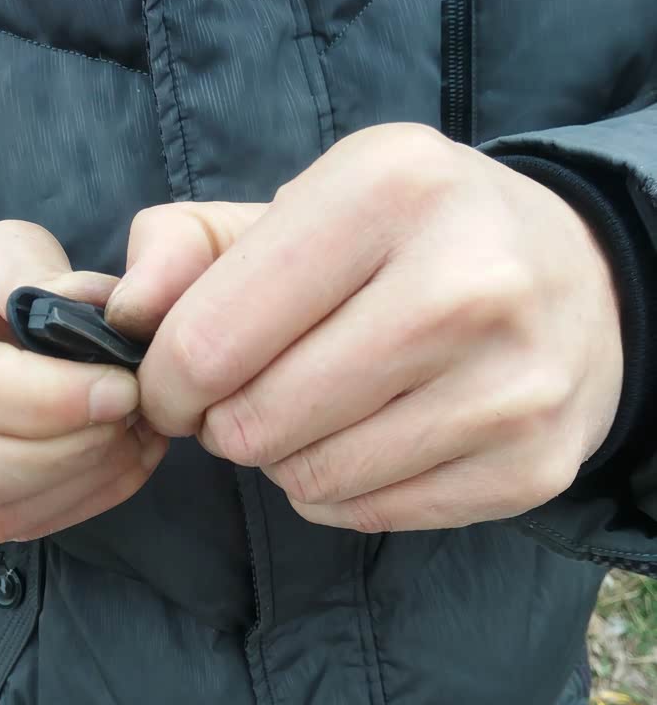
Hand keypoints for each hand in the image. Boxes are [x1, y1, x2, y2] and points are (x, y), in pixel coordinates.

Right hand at [0, 220, 167, 543]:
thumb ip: (33, 274)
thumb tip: (94, 312)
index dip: (49, 399)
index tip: (121, 387)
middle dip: (76, 446)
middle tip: (135, 410)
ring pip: (7, 513)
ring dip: (92, 473)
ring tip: (140, 425)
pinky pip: (32, 524)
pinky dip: (94, 491)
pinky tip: (130, 449)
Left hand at [107, 124, 621, 531]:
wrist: (578, 283)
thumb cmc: (418, 238)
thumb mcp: (307, 202)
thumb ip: (190, 243)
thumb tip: (125, 312)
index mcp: (392, 190)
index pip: (211, 337)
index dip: (166, 380)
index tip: (175, 383)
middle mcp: (467, 287)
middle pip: (257, 422)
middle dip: (225, 422)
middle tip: (248, 395)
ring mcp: (510, 389)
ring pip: (311, 479)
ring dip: (284, 457)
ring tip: (316, 410)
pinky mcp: (531, 466)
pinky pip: (369, 514)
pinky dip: (341, 489)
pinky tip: (370, 438)